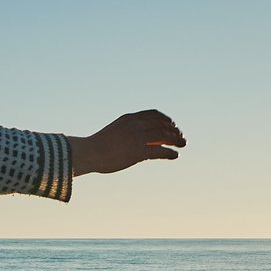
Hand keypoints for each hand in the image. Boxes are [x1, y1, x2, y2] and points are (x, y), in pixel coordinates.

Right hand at [68, 110, 185, 175]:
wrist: (88, 153)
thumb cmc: (98, 146)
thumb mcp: (114, 132)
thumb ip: (126, 132)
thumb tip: (135, 140)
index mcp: (129, 118)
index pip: (153, 114)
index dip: (165, 119)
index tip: (172, 125)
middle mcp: (135, 125)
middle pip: (162, 124)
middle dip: (174, 130)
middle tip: (182, 138)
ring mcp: (137, 137)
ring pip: (164, 135)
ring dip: (176, 140)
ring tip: (182, 145)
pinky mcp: (138, 151)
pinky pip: (160, 151)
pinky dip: (170, 153)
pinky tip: (175, 156)